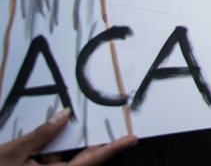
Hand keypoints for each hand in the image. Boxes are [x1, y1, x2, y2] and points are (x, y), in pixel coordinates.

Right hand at [0, 109, 135, 165]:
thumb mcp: (12, 152)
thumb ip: (40, 135)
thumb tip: (63, 116)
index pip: (89, 161)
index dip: (111, 149)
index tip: (132, 137)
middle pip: (77, 161)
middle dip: (85, 143)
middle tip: (100, 120)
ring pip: (60, 160)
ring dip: (58, 145)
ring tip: (63, 120)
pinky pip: (47, 162)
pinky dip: (46, 149)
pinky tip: (46, 131)